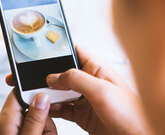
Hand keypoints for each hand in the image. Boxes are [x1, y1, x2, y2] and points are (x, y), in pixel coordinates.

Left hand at [0, 89, 56, 134]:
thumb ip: (34, 120)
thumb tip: (41, 98)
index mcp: (5, 120)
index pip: (20, 92)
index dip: (36, 91)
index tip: (50, 99)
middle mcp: (5, 124)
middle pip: (33, 108)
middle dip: (44, 120)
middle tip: (45, 133)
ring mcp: (10, 131)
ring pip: (36, 120)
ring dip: (45, 131)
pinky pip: (33, 130)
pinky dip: (41, 134)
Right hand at [6, 46, 150, 134]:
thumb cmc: (132, 115)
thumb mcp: (102, 91)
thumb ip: (76, 79)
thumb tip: (54, 75)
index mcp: (97, 69)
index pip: (75, 51)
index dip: (59, 49)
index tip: (42, 50)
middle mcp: (90, 82)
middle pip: (63, 73)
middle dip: (48, 75)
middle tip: (32, 78)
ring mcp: (86, 99)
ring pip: (61, 92)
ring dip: (49, 94)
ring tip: (38, 95)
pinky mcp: (83, 115)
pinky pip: (63, 108)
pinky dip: (53, 109)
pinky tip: (48, 109)